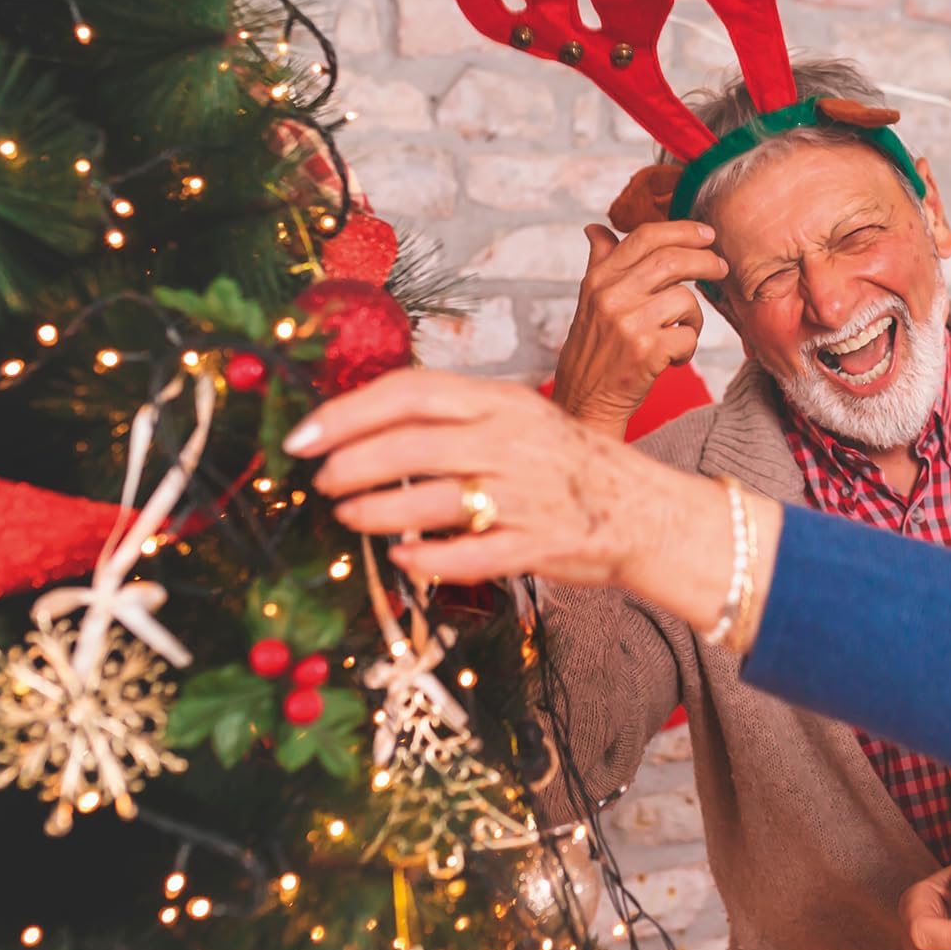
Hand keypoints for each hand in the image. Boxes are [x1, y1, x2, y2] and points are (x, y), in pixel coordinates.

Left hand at [284, 371, 779, 638]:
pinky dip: (429, 557)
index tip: (305, 433)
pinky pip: (470, 554)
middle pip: (413, 443)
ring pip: (433, 499)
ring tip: (345, 515)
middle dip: (352, 461)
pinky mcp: (537, 543)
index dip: (349, 411)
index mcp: (501, 401)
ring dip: (376, 510)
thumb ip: (455, 416)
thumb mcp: (518, 417)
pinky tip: (401, 557)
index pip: (412, 392)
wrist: (644, 509)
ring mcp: (526, 493)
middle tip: (319, 478)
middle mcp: (512, 440)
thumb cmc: (567, 463)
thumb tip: (369, 421)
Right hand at [553, 221, 727, 436]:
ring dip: (694, 317)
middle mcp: (610, 297)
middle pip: (671, 261)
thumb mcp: (589, 302)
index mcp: (598, 280)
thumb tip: (596, 228)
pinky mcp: (646, 352)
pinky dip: (688, 348)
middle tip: (720, 267)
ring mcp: (628, 324)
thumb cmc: (594, 350)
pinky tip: (673, 357)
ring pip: (685, 300)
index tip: (706, 235)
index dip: (682, 230)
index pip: (644, 238)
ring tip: (682, 332)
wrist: (584, 401)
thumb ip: (600, 262)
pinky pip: (688, 336)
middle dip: (704, 261)